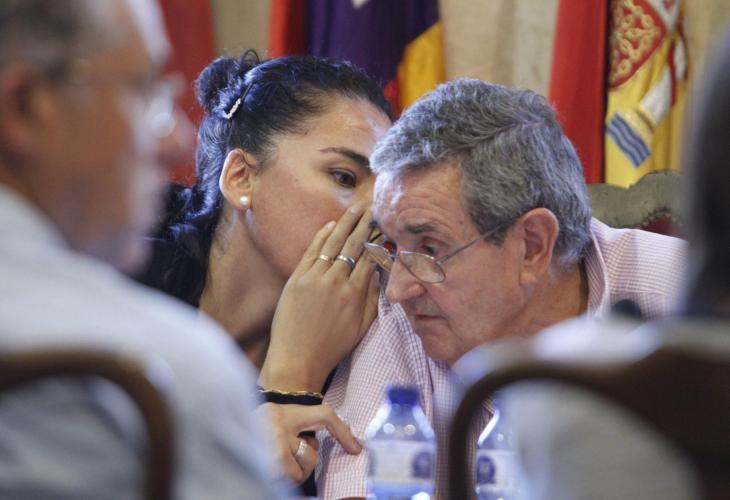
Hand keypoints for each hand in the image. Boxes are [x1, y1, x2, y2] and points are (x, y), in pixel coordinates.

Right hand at [257, 403, 360, 483]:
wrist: (225, 428)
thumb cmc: (260, 427)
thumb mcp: (283, 418)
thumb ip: (308, 424)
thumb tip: (348, 443)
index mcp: (283, 414)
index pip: (324, 416)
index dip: (343, 432)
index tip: (357, 448)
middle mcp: (276, 430)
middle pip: (311, 454)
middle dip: (304, 458)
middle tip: (286, 451)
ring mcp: (270, 453)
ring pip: (301, 472)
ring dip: (293, 469)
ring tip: (275, 460)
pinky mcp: (267, 470)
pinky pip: (289, 480)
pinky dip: (284, 477)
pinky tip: (270, 468)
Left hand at [260, 205, 378, 391]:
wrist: (297, 359)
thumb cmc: (332, 347)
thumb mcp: (361, 327)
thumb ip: (372, 299)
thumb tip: (378, 273)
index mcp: (355, 294)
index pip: (369, 258)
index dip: (378, 239)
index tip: (385, 225)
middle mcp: (336, 281)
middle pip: (354, 245)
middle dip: (365, 224)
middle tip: (373, 208)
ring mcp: (314, 278)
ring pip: (333, 243)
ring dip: (346, 223)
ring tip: (356, 209)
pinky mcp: (296, 278)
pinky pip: (312, 251)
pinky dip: (321, 236)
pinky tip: (330, 224)